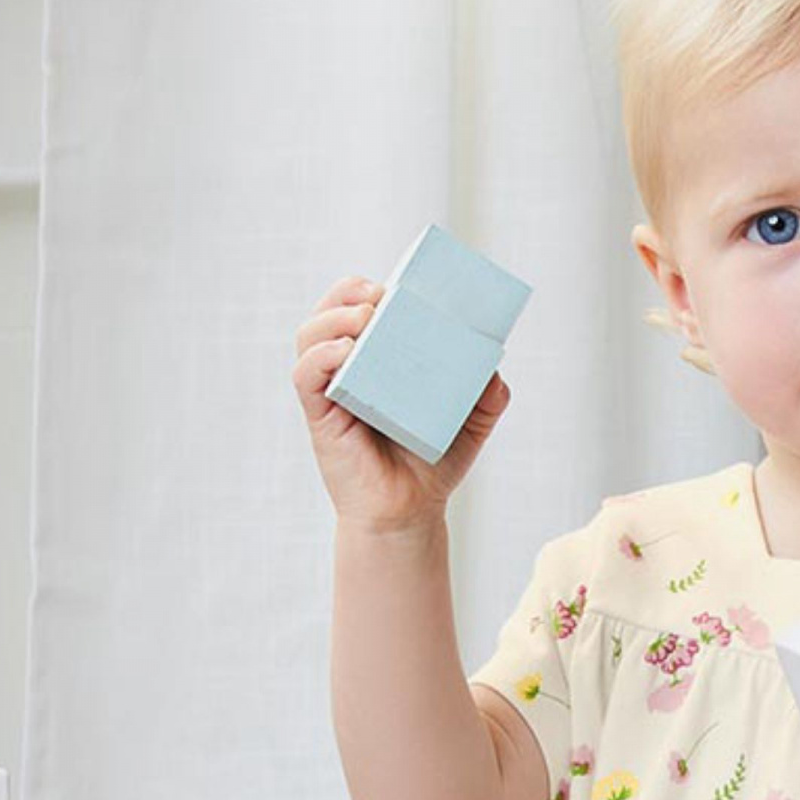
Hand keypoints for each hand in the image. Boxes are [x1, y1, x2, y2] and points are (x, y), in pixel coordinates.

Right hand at [291, 273, 510, 532]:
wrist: (409, 514)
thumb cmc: (431, 466)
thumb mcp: (469, 427)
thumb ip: (486, 399)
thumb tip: (494, 373)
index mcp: (377, 361)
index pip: (360, 309)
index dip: (369, 288)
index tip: (397, 286)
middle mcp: (348, 369)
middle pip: (329, 312)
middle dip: (348, 292)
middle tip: (379, 295)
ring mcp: (331, 390)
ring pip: (310, 335)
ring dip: (333, 316)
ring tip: (365, 317)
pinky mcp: (319, 414)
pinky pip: (305, 375)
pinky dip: (321, 356)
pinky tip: (347, 351)